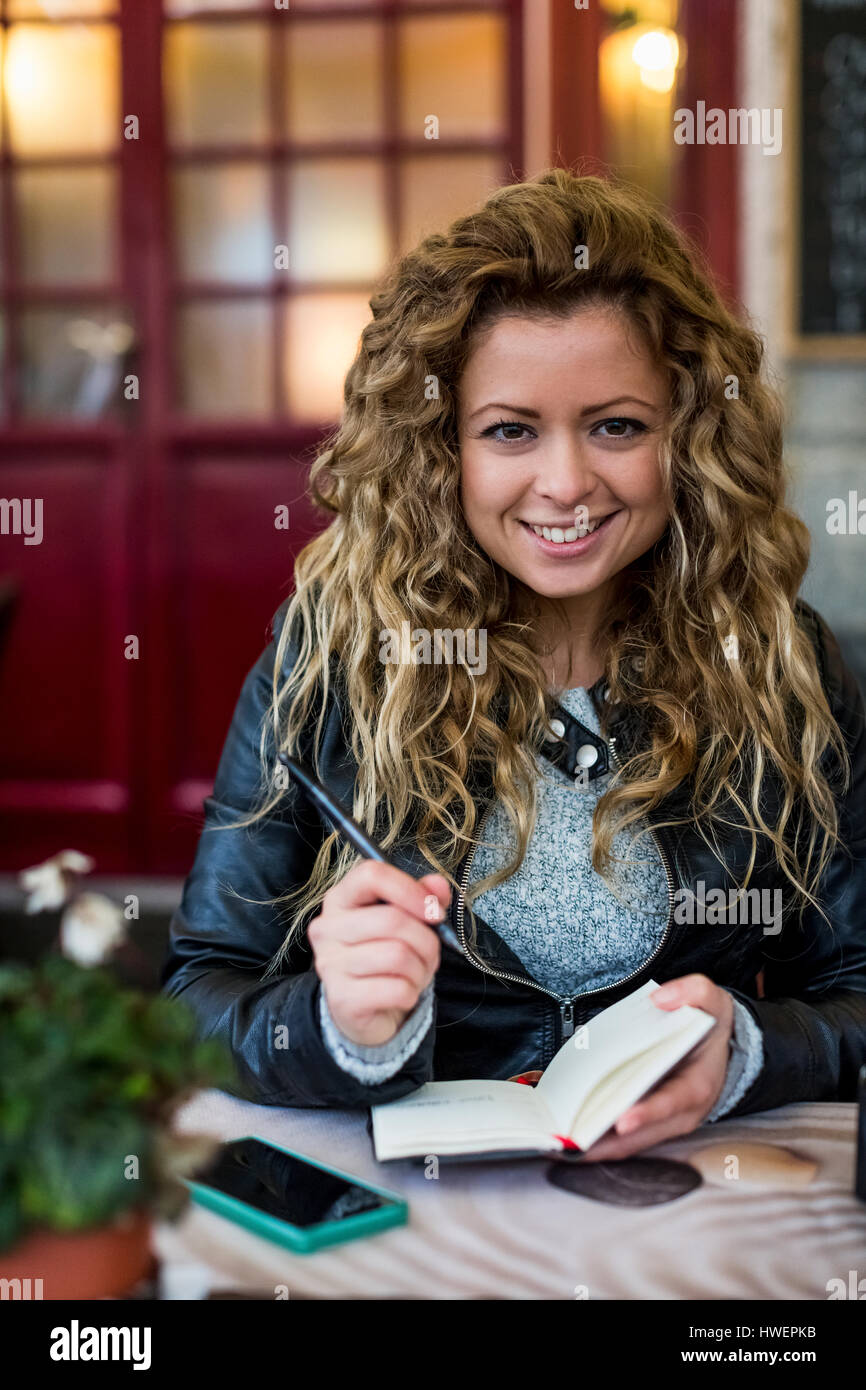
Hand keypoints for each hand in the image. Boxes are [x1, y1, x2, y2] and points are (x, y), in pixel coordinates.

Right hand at [308, 860, 449, 1046]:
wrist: (366, 1008)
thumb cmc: (386, 956)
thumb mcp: (405, 920)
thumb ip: (422, 897)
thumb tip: (438, 885)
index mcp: (340, 899)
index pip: (371, 875)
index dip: (409, 889)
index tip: (433, 910)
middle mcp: (327, 928)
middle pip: (392, 919)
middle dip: (426, 939)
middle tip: (430, 952)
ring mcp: (330, 964)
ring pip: (398, 955)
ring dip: (421, 968)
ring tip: (416, 973)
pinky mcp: (342, 998)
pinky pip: (397, 989)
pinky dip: (412, 992)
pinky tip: (404, 993)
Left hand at [580, 974, 734, 1161]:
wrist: (721, 1049)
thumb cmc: (709, 1027)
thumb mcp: (712, 1000)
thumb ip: (692, 992)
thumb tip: (661, 999)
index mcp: (697, 1085)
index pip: (671, 1102)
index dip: (647, 1113)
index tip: (622, 1121)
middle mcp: (682, 1113)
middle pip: (642, 1136)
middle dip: (606, 1142)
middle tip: (570, 1143)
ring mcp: (666, 1124)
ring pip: (628, 1145)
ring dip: (596, 1147)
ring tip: (561, 1145)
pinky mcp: (652, 1126)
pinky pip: (623, 1140)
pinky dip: (598, 1141)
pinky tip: (570, 1137)